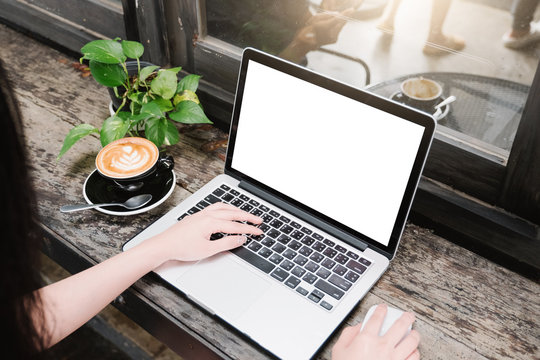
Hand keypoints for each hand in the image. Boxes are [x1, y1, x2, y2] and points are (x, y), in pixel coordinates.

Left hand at [147, 202, 262, 263]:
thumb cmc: (182, 247)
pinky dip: (226, 208)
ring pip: (224, 207)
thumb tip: (240, 238)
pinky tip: (227, 211)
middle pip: (233, 213)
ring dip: (237, 210)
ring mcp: (202, 213)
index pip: (236, 225)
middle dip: (248, 216)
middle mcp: (207, 214)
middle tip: (259, 220)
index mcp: (211, 222)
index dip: (249, 229)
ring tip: (246, 214)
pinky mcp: (197, 215)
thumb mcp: (208, 250)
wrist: (164, 245)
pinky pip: (216, 207)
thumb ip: (227, 243)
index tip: (259, 232)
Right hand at [332, 304, 420, 359]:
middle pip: (400, 326)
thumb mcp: (339, 350)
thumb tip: (358, 327)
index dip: (380, 310)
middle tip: (408, 315)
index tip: (383, 307)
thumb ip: (348, 335)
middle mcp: (383, 347)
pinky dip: (415, 352)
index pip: (376, 318)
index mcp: (366, 339)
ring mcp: (394, 358)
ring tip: (414, 332)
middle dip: (406, 317)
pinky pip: (414, 357)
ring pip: (411, 341)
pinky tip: (413, 350)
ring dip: (414, 334)